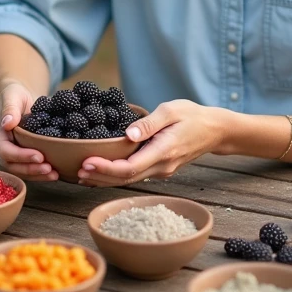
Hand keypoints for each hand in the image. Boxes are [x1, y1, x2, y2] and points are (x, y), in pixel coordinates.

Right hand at [0, 80, 58, 180]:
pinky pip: (30, 168)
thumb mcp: (12, 95)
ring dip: (37, 175)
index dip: (21, 156)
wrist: (21, 97)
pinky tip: (56, 173)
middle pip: (13, 165)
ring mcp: (13, 153)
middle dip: (31, 169)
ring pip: (21, 170)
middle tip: (49, 169)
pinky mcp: (24, 155)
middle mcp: (3, 147)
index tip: (39, 156)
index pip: (5, 151)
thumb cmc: (15, 94)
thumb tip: (7, 123)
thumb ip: (10, 108)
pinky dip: (41, 173)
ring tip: (54, 174)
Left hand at [77, 100, 229, 185]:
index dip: (106, 169)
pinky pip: (135, 176)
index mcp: (163, 151)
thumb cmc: (192, 116)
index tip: (86, 163)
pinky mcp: (160, 170)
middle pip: (126, 179)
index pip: (130, 168)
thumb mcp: (172, 110)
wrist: (214, 130)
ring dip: (106, 179)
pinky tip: (102, 171)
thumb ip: (149, 123)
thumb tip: (128, 134)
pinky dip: (116, 176)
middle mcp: (161, 167)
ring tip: (82, 174)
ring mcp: (161, 171)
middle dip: (100, 177)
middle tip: (76, 171)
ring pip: (130, 181)